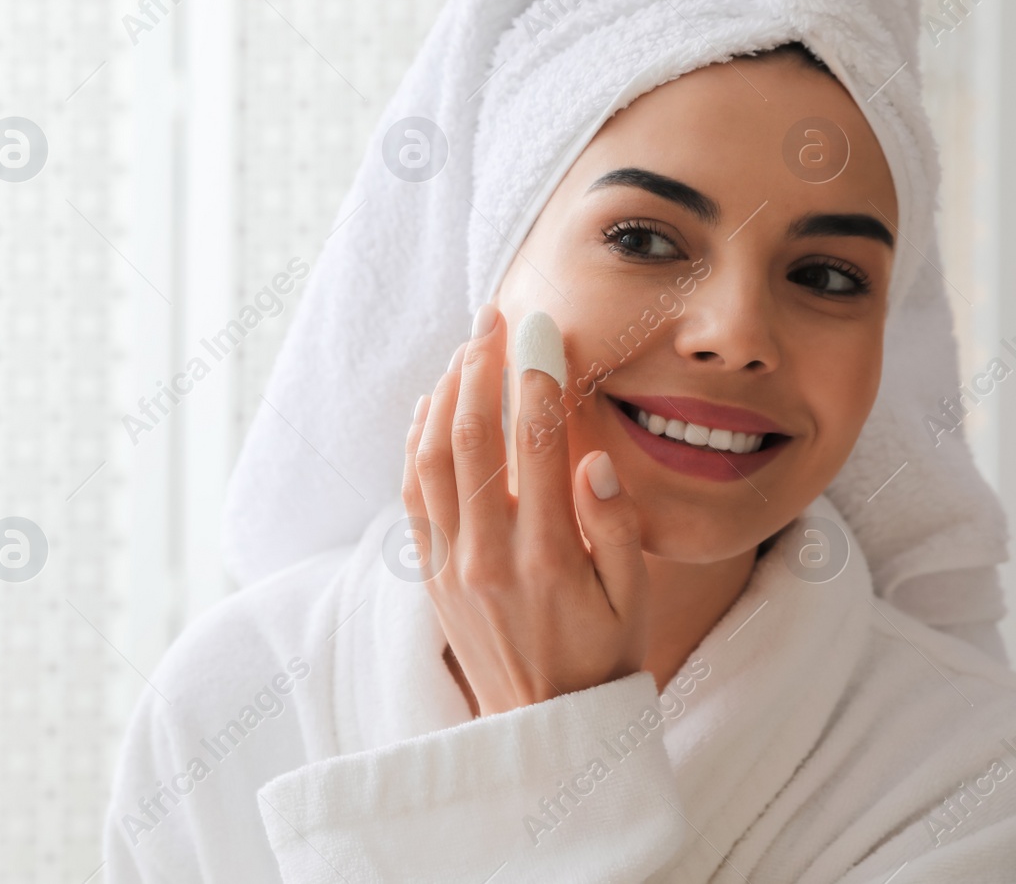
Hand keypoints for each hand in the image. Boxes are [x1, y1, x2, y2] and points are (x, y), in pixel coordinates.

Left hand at [401, 302, 649, 716]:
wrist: (541, 729)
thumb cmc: (602, 659)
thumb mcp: (635, 603)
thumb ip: (616, 531)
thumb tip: (594, 462)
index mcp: (546, 559)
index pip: (535, 445)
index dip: (535, 377)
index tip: (539, 330)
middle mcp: (487, 557)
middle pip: (472, 437)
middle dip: (481, 367)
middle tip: (493, 317)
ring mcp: (449, 564)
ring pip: (432, 457)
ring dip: (445, 394)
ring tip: (465, 348)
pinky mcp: (428, 573)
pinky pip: (412, 493)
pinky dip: (417, 441)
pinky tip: (433, 404)